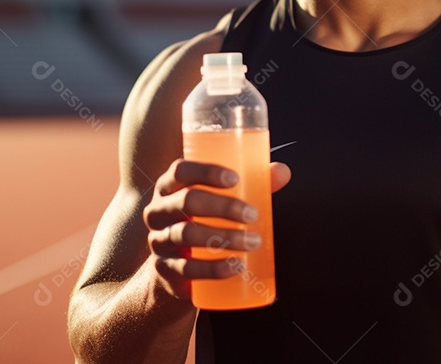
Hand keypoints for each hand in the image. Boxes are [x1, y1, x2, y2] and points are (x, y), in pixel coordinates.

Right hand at [144, 159, 290, 300]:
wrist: (176, 266)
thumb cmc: (201, 220)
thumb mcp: (220, 199)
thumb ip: (251, 183)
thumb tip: (282, 172)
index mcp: (170, 187)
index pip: (181, 171)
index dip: (206, 172)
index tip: (235, 179)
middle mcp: (158, 211)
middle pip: (187, 201)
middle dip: (223, 207)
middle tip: (253, 215)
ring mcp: (158, 241)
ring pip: (186, 235)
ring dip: (223, 238)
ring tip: (253, 242)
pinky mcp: (164, 269)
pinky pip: (186, 269)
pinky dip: (214, 268)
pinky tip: (236, 266)